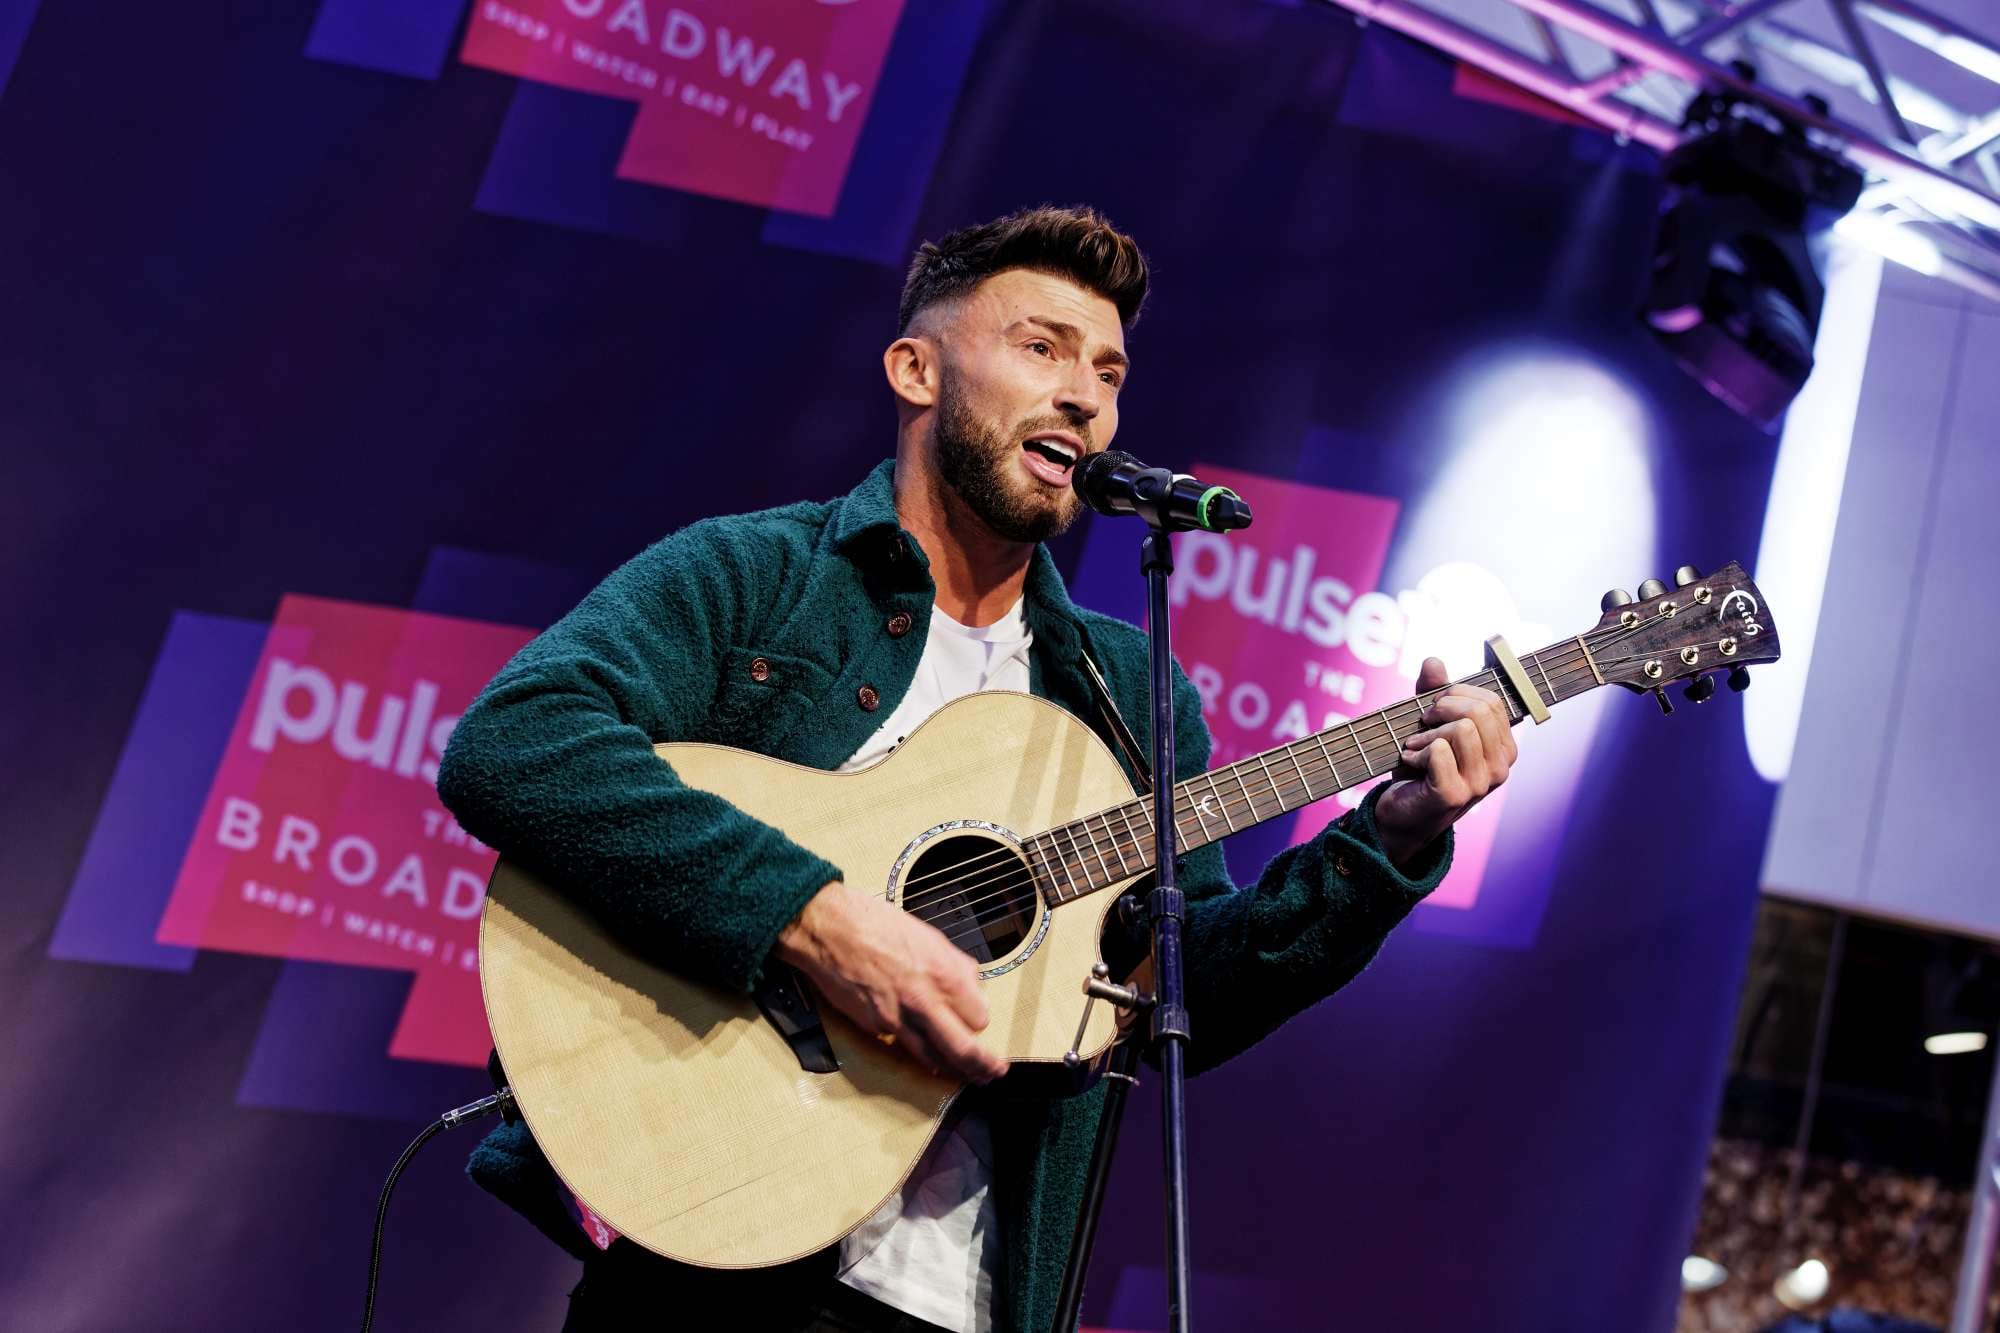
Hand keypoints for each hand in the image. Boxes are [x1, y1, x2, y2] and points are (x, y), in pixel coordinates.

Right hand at [773, 883, 1007, 1083]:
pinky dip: (918, 1053)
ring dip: (953, 1070)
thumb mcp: (930, 937)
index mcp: (943, 974)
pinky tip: (925, 1054)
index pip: (979, 1018)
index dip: (980, 1022)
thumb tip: (972, 985)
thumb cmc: (875, 924)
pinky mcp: (875, 1027)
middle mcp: (924, 1001)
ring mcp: (898, 1019)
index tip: (981, 1024)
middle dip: (982, 1066)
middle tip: (992, 1072)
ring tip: (966, 1074)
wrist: (830, 928)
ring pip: (933, 1058)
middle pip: (963, 1050)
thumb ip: (956, 965)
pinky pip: (903, 1047)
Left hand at [1374, 657, 1516, 868]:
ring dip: (1426, 734)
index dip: (1456, 694)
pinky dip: (1416, 751)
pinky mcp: (1455, 795)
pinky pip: (1439, 751)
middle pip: (1478, 711)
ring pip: (1461, 729)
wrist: (1399, 814)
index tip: (1434, 708)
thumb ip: (1433, 692)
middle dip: (1440, 709)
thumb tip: (1433, 661)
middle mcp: (1500, 767)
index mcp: (1503, 748)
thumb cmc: (1419, 767)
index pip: (1491, 702)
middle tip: (1422, 725)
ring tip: (1415, 748)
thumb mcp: (1428, 724)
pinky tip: (1411, 763)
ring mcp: (1480, 784)